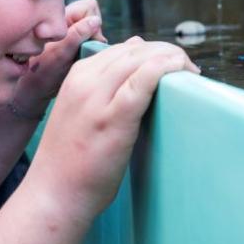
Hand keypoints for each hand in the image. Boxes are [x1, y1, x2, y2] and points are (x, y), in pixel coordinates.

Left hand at [10, 0, 106, 116]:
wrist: (31, 92)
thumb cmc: (41, 73)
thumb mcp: (60, 54)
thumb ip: (77, 35)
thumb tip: (96, 21)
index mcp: (60, 17)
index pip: (89, 7)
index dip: (93, 22)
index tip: (89, 42)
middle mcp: (66, 22)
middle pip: (93, 17)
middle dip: (93, 34)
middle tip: (85, 51)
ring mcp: (70, 33)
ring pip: (93, 31)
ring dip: (91, 44)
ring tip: (79, 58)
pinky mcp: (73, 45)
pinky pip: (90, 42)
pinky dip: (89, 50)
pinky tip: (79, 62)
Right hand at [26, 36, 199, 219]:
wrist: (53, 194)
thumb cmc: (72, 160)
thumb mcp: (81, 111)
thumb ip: (104, 86)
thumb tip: (136, 54)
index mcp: (77, 76)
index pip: (122, 49)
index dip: (152, 51)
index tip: (171, 64)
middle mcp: (84, 81)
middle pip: (135, 50)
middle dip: (166, 52)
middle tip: (187, 70)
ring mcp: (96, 98)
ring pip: (140, 59)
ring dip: (171, 58)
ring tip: (189, 73)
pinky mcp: (112, 118)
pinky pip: (143, 80)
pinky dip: (164, 68)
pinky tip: (179, 70)